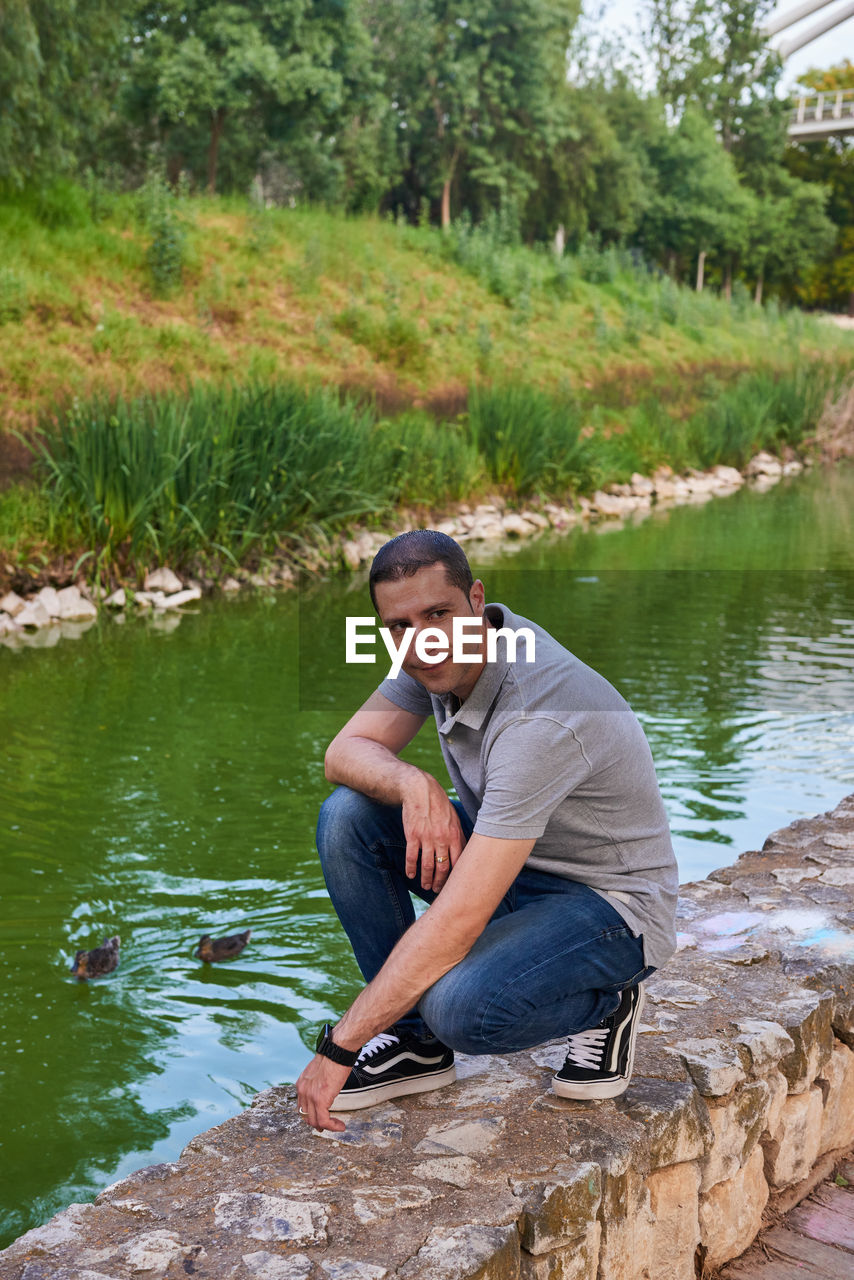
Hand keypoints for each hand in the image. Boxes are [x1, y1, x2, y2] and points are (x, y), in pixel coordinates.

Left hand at [295, 1053, 350, 1132]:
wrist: (337, 1051)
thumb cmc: (333, 1057)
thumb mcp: (319, 1071)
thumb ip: (317, 1082)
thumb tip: (324, 1089)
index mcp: (301, 1084)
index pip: (302, 1107)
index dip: (311, 1116)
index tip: (320, 1119)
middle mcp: (302, 1091)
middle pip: (306, 1116)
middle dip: (317, 1123)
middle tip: (329, 1125)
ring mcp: (310, 1096)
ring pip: (314, 1121)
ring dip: (327, 1127)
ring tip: (338, 1125)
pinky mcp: (320, 1100)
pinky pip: (324, 1121)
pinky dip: (332, 1126)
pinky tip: (341, 1125)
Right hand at [401, 774, 464, 892]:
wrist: (420, 790)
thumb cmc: (439, 803)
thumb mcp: (454, 818)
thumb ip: (459, 835)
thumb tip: (465, 851)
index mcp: (454, 835)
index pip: (458, 861)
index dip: (456, 876)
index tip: (454, 885)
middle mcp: (441, 838)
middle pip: (442, 867)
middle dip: (440, 882)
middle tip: (437, 890)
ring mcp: (426, 838)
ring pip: (427, 865)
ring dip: (426, 878)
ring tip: (425, 886)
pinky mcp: (412, 835)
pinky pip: (411, 856)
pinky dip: (411, 868)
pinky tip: (410, 875)